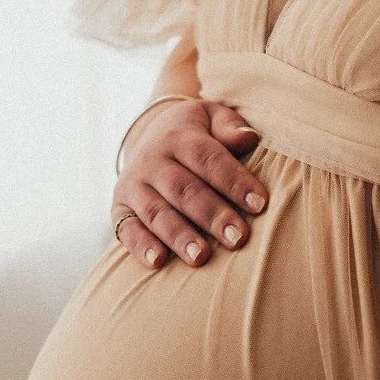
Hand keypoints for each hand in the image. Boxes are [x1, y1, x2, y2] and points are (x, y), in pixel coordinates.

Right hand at [112, 97, 267, 268]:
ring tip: (202, 257)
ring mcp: (133, 186)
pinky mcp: (119, 208)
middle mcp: (152, 160)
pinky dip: (141, 246)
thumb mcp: (211, 117)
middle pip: (184, 190)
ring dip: (180, 236)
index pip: (208, 158)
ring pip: (157, 213)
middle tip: (238, 237)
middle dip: (212, 215)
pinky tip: (158, 262)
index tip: (260, 204)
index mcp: (179, 137)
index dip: (234, 181)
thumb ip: (230, 126)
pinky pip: (127, 228)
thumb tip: (250, 137)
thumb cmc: (195, 132)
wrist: (148, 134)